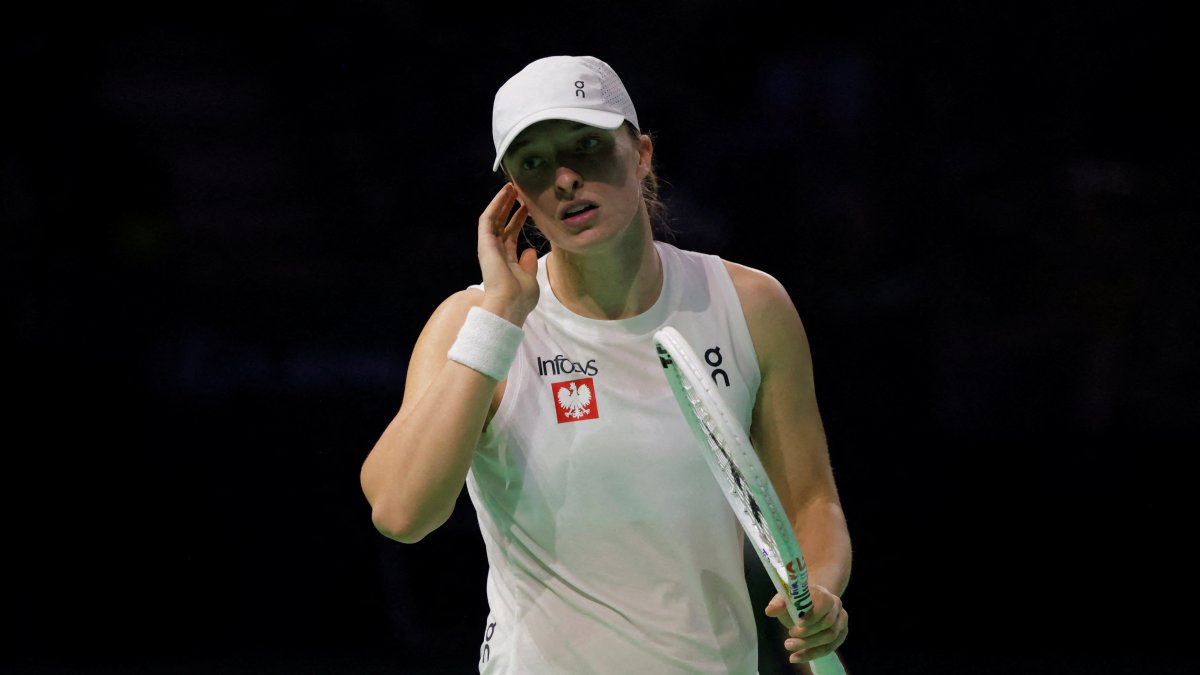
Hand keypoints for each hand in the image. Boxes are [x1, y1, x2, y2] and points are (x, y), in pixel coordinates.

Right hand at [477, 183, 538, 324]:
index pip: (511, 236)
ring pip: (494, 219)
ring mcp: (489, 247)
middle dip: (509, 208)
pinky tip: (504, 193)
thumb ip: (529, 264)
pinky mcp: (484, 243)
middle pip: (502, 225)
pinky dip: (495, 205)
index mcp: (507, 262)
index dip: (518, 221)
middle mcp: (496, 253)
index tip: (528, 208)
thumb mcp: (530, 279)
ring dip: (501, 202)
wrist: (509, 305)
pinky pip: (488, 219)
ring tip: (511, 186)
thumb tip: (530, 250)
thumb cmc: (521, 298)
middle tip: (519, 192)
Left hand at [764, 586, 847, 664]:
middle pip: (827, 623)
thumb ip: (778, 604)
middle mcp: (836, 606)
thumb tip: (769, 611)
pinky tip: (797, 657)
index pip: (824, 604)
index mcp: (824, 594)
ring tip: (789, 646)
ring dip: (808, 646)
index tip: (797, 625)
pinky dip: (813, 654)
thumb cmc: (797, 602)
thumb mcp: (785, 600)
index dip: (812, 617)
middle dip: (807, 634)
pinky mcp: (841, 634)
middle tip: (788, 639)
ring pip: (829, 637)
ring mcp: (841, 620)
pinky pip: (830, 648)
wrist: (809, 605)